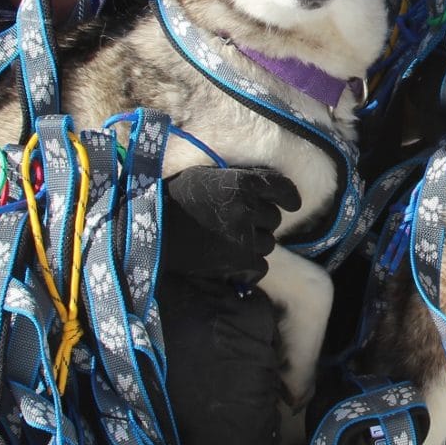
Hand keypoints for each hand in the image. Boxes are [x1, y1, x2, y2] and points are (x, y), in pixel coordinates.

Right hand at [159, 165, 300, 286]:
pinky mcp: (240, 260)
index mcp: (242, 182)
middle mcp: (248, 207)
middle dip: (261, 222)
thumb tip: (263, 191)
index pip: (281, 187)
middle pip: (273, 218)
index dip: (289, 197)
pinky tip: (235, 264)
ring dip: (254, 244)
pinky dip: (250, 266)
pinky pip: (261, 265)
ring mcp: (245, 235)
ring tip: (230, 243)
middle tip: (239, 226)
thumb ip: (237, 182)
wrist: (153, 231)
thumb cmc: (175, 200)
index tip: (292, 205)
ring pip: (268, 243)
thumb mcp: (207, 178)